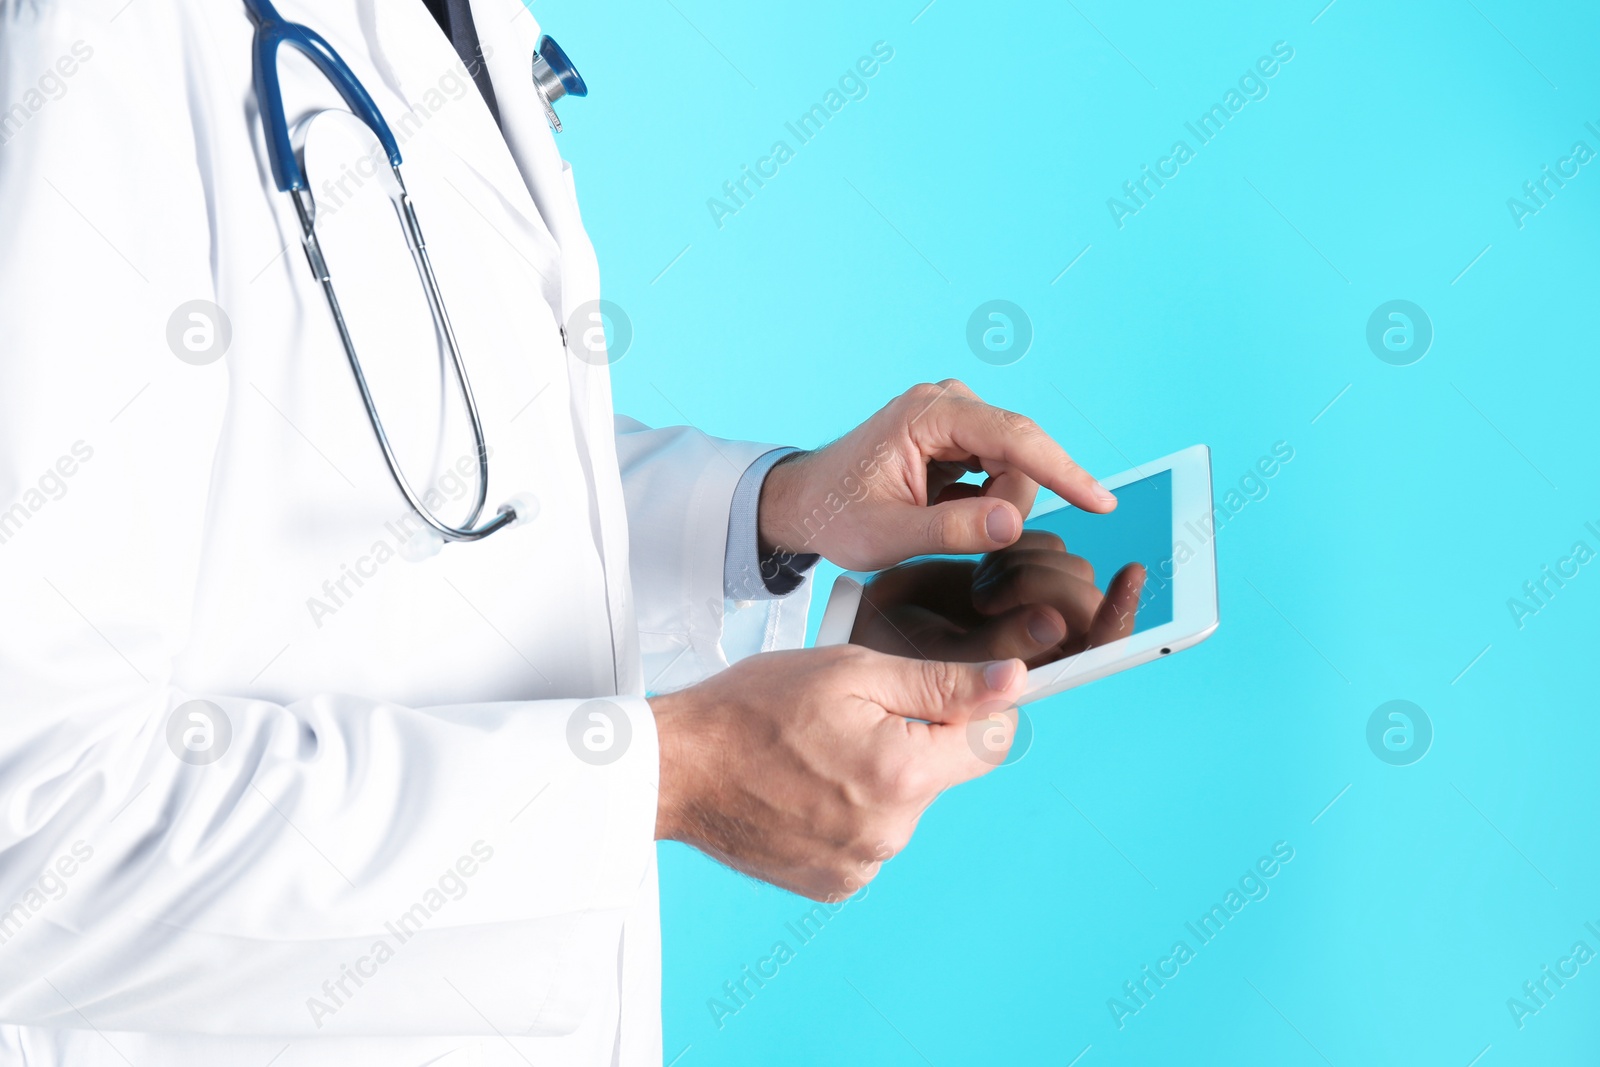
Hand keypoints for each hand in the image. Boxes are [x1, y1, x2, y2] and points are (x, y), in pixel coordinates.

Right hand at [649, 646, 1027, 900]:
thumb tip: (1013, 682)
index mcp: (903, 775)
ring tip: (815, 753)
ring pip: (902, 805)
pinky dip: (849, 812)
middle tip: (846, 718)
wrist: (677, 769)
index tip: (932, 695)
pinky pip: (869, 838)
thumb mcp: (851, 673)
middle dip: (912, 741)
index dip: (968, 709)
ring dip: (877, 777)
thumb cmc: (752, 710)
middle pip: (940, 775)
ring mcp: (862, 866)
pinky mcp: (835, 884)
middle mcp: (891, 833)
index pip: (990, 742)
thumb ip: (941, 683)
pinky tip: (805, 789)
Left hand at [758, 380, 1116, 570]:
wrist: (807, 501)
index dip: (1063, 471)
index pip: (1014, 437)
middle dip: (1007, 504)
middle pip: (1019, 454)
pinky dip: (989, 500)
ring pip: (1014, 464)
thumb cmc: (837, 515)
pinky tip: (952, 514)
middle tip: (961, 537)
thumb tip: (1013, 523)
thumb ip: (951, 531)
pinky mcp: (958, 434)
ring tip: (943, 524)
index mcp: (928, 413)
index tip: (1101, 503)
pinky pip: (1000, 468)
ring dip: (996, 504)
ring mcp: (954, 416)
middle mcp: (947, 402)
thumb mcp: (888, 537)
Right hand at [849, 531, 1148, 667]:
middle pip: (1083, 604)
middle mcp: (1044, 654)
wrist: (853, 636)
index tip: (1131, 574)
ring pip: (1071, 571)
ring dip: (1021, 567)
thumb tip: (1056, 627)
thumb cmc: (887, 659)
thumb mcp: (935, 658)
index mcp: (1033, 685)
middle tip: (981, 595)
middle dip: (1038, 586)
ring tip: (974, 589)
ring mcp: (1035, 616)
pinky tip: (981, 568)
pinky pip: (1050, 547)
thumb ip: (996, 649)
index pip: (1097, 652)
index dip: (1117, 616)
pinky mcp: (1022, 581)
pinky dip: (1019, 547)